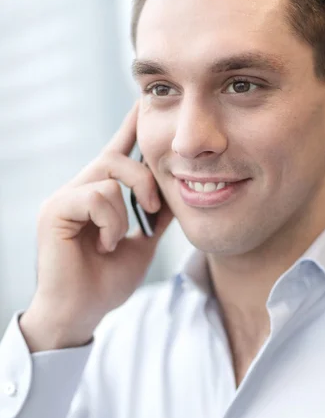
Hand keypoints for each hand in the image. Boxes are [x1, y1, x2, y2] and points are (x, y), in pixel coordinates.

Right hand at [20, 103, 172, 350]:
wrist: (82, 313)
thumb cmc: (106, 282)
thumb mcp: (140, 244)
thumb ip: (154, 218)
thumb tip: (175, 194)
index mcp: (98, 196)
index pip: (115, 153)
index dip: (129, 128)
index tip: (144, 104)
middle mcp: (78, 190)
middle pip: (115, 156)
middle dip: (144, 178)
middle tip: (153, 208)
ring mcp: (64, 198)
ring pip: (108, 176)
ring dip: (125, 211)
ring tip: (117, 240)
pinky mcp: (56, 211)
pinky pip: (96, 196)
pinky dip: (111, 223)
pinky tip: (105, 245)